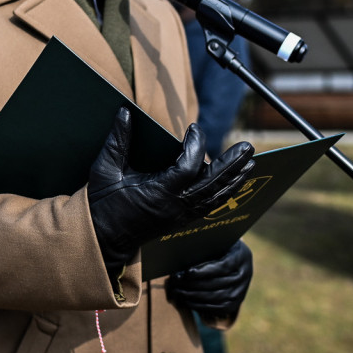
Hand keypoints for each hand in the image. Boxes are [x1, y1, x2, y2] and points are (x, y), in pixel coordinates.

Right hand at [88, 107, 254, 282]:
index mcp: (159, 193)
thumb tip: (125, 112)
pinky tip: (235, 183)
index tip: (193, 128)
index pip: (188, 167)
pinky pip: (210, 206)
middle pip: (212, 183)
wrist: (104, 240)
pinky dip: (225, 193)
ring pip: (216, 197)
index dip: (196, 146)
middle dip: (232, 165)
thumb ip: (118, 141)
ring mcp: (181, 215)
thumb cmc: (102, 205)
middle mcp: (176, 206)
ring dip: (234, 179)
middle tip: (247, 147)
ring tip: (250, 163)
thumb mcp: (105, 170)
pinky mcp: (182, 220)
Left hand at [167, 240, 253, 320]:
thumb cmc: (221, 247)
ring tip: (178, 292)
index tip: (186, 273)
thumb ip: (205, 248)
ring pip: (215, 297)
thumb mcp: (218, 242)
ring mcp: (241, 291)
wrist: (237, 260)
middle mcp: (244, 275)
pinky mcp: (235, 303)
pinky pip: (217, 308)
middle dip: (192, 285)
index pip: (221, 267)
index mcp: (241, 256)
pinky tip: (187, 301)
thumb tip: (184, 257)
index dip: (203, 272)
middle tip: (175, 282)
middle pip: (216, 283)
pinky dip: (200, 306)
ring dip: (193, 296)